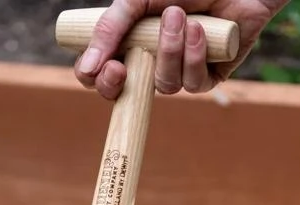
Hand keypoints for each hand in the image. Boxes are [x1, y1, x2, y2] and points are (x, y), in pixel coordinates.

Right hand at [75, 1, 287, 98]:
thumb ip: (110, 27)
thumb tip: (88, 66)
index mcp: (133, 41)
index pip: (104, 75)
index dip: (98, 80)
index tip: (98, 68)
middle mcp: (155, 59)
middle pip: (129, 95)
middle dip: (121, 86)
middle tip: (121, 68)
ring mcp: (182, 70)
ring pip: (165, 85)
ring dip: (168, 50)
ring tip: (178, 15)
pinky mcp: (210, 76)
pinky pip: (194, 84)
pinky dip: (194, 55)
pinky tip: (199, 28)